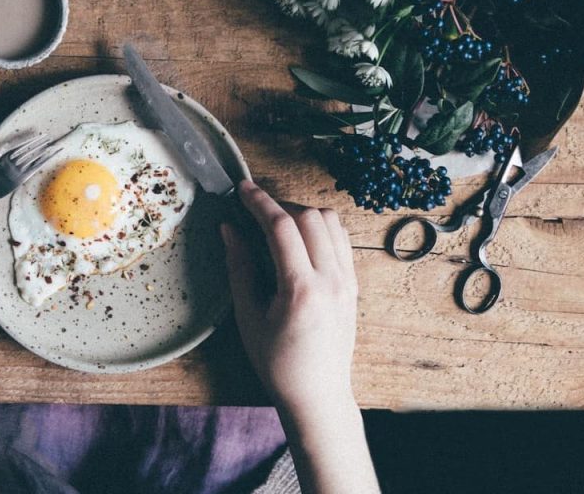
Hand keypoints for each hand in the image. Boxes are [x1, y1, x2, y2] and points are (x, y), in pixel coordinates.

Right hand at [222, 180, 378, 493]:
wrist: (317, 394)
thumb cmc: (276, 362)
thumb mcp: (248, 316)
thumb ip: (240, 267)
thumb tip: (229, 229)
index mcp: (301, 290)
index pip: (281, 227)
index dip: (259, 202)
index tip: (241, 189)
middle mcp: (331, 280)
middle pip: (309, 216)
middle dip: (279, 206)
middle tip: (255, 213)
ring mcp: (348, 281)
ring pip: (331, 222)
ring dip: (302, 214)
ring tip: (278, 226)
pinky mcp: (354, 285)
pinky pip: (341, 239)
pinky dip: (320, 229)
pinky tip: (299, 241)